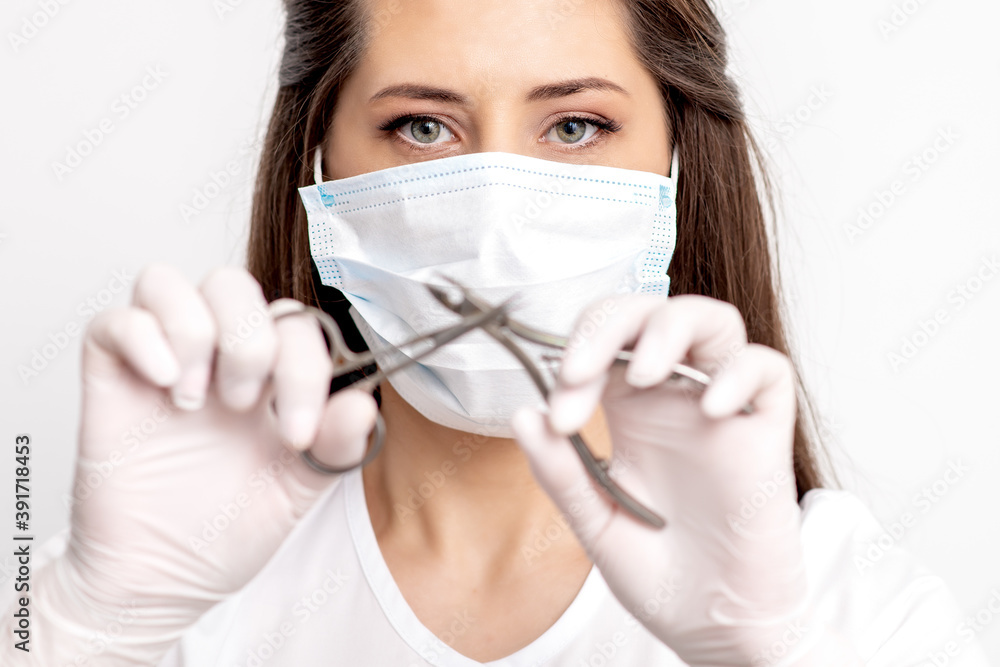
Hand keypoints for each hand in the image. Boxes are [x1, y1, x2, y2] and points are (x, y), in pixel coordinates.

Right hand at [28, 263, 376, 663]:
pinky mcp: (112, 377)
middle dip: (247, 340)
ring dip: (193, 331)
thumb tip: (363, 403)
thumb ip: (336, 445)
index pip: (294, 324)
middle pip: (231, 284)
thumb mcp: (298, 487)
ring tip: (195, 401)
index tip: (296, 433)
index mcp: (270, 375)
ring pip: (166, 282)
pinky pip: (115, 320)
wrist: (163, 576)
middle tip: (242, 405)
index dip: (305, 367)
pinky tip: (163, 384)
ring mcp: (163, 362)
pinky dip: (143, 338)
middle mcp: (216, 357)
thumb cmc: (229, 527)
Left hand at [511, 294, 821, 665]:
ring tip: (644, 373)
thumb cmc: (657, 572)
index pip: (601, 341)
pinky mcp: (765, 434)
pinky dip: (739, 374)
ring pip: (713, 321)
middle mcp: (674, 398)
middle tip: (581, 372)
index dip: (574, 356)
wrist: (712, 626)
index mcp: (628, 409)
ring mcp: (721, 411)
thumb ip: (561, 471)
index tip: (558, 413)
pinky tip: (710, 409)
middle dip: (610, 324)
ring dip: (671, 329)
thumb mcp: (594, 522)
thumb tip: (524, 413)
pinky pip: (769, 372)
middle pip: (650, 312)